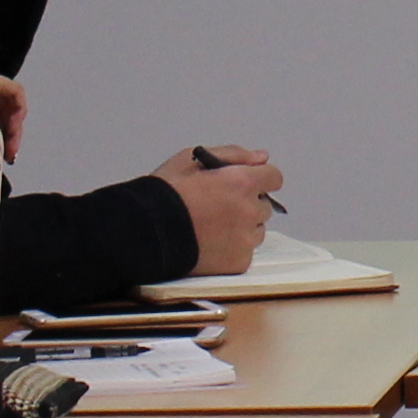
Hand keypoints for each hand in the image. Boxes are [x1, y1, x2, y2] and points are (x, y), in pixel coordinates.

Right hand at [156, 143, 283, 276]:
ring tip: (211, 227)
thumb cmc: (164, 195)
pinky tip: (209, 243)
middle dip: (247, 204)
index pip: (274, 177)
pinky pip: (245, 252)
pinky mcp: (238, 262)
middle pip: (264, 206)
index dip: (259, 179)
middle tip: (218, 207)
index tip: (246, 184)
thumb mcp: (191, 159)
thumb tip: (262, 157)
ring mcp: (245, 239)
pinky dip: (232, 249)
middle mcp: (249, 210)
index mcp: (242, 182)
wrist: (143, 233)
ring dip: (242, 227)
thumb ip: (233, 154)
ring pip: (257, 230)